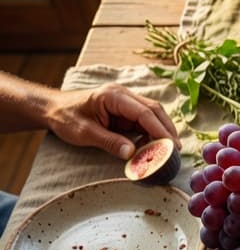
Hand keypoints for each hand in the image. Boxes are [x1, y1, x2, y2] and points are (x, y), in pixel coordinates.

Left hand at [43, 83, 176, 159]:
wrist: (52, 109)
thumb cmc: (65, 118)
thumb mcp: (84, 133)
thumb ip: (109, 142)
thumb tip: (132, 154)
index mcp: (113, 96)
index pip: (145, 112)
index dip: (160, 130)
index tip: (172, 146)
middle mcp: (123, 95)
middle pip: (154, 110)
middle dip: (167, 129)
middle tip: (176, 150)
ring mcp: (125, 101)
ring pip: (153, 114)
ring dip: (162, 131)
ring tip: (168, 150)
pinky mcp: (125, 110)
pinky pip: (144, 120)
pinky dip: (151, 133)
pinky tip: (154, 146)